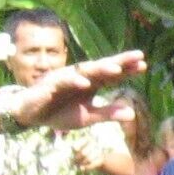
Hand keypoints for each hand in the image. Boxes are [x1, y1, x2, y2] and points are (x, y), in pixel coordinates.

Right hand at [14, 52, 147, 132]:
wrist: (29, 114)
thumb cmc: (59, 113)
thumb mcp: (87, 118)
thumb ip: (107, 114)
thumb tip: (132, 114)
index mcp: (92, 83)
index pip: (112, 75)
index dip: (127, 70)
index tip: (144, 65)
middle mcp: (81, 77)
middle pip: (103, 67)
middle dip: (120, 62)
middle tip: (139, 56)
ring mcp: (66, 78)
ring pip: (86, 71)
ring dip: (101, 69)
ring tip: (117, 68)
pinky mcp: (50, 84)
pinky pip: (64, 81)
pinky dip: (74, 82)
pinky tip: (85, 84)